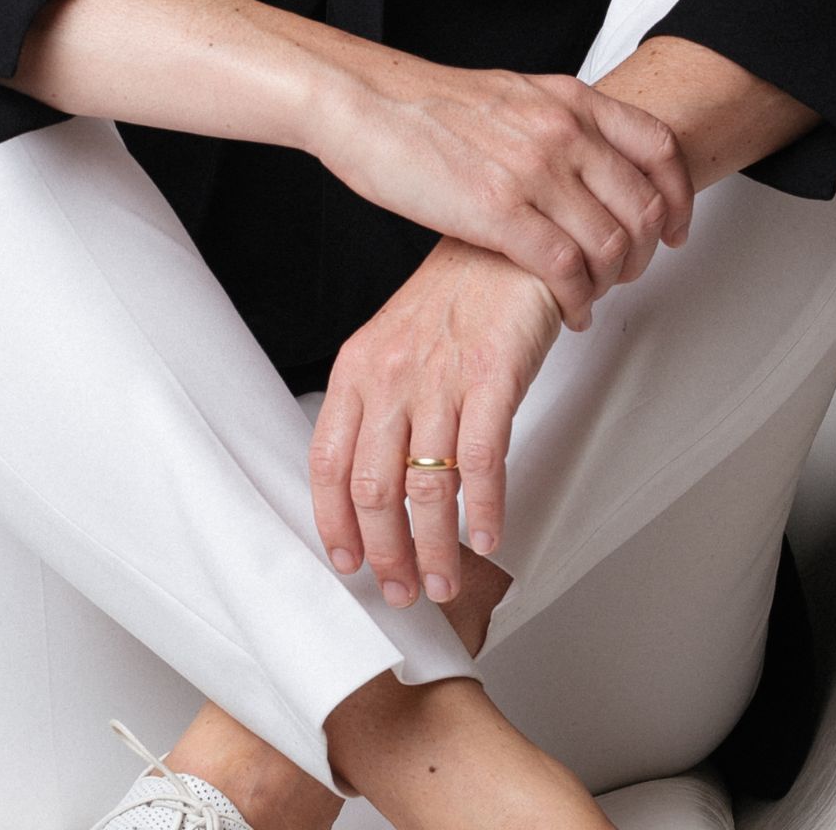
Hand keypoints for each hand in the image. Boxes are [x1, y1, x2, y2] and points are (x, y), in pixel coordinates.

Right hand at [308, 54, 692, 330]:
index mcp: (567, 99)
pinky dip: (578, 300)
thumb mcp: (510, 93)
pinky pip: (566, 269)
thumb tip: (578, 153)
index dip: (679, 195)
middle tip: (629, 273)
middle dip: (646, 252)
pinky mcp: (499, 213)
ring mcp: (535, 172)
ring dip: (612, 282)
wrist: (365, 102)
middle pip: (645, 205)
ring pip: (612, 244)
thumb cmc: (421, 104)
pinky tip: (570, 310)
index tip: (675, 225)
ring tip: (593, 295)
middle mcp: (562, 132)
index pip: (659, 147)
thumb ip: (553, 120)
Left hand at [309, 235, 560, 609]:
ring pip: (427, 486)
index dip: (334, 522)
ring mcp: (442, 378)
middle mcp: (392, 376)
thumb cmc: (455, 297)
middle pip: (373, 488)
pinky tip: (488, 537)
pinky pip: (484, 460)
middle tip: (400, 591)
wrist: (506, 245)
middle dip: (385, 552)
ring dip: (434, 549)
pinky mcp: (494, 376)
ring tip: (443, 582)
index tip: (347, 562)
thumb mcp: (395, 343)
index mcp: (358, 369)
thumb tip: (374, 484)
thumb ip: (379, 406)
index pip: (328, 461)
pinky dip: (486, 510)